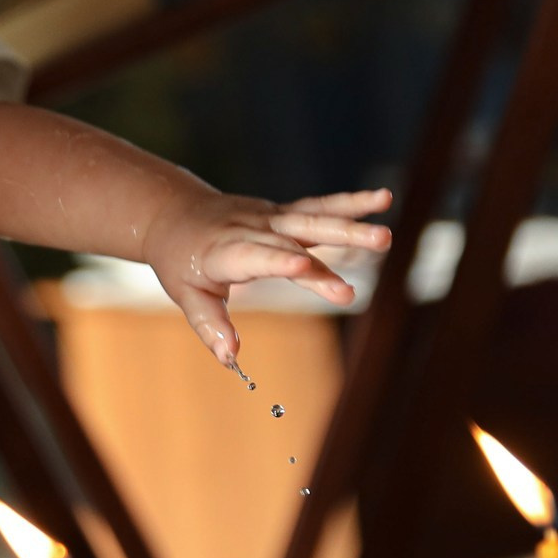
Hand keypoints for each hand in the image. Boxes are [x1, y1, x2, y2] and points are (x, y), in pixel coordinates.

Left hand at [141, 188, 393, 365]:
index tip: (302, 265)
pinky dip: (350, 204)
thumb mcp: (187, 295)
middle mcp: (251, 229)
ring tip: (385, 236)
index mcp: (224, 251)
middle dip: (329, 250)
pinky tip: (383, 199)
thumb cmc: (182, 262)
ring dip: (349, 226)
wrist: (173, 212)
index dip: (276, 260)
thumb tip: (230, 358)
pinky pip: (319, 208)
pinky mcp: (283, 214)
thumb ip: (210, 324)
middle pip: (293, 239)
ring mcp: (270, 218)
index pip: (253, 255)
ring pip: (311, 220)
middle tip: (365, 257)